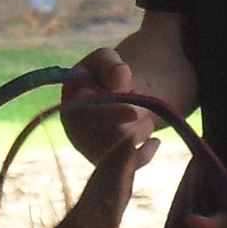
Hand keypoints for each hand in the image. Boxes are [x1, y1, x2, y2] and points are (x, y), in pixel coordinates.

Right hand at [60, 47, 159, 166]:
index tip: (133, 112)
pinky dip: (145, 155)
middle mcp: (75, 129)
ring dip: (139, 131)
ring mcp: (89, 148)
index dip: (110, 113)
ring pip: (119, 148)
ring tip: (141, 116)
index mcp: (71, 102)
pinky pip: (127, 166)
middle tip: (144, 111)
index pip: (86, 112)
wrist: (111, 95)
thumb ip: (111, 64)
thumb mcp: (107, 60)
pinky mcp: (104, 161)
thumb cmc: (104, 76)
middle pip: (102, 135)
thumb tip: (121, 76)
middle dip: (129, 125)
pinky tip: (155, 141)